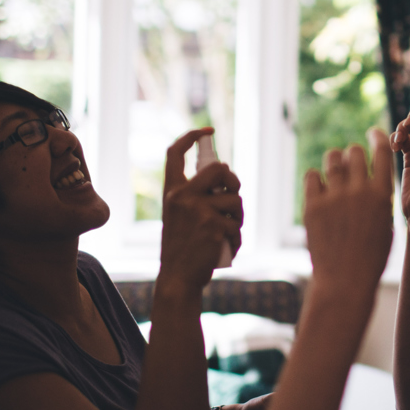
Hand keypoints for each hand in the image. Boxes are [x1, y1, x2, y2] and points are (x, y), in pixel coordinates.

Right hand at [158, 128, 243, 295]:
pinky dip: (236, 237)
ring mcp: (198, 210)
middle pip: (218, 169)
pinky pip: (237, 224)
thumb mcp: (179, 216)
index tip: (207, 131)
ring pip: (235, 199)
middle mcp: (182, 196)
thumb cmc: (182, 247)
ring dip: (238, 215)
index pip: (175, 153)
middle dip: (233, 180)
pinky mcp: (213, 226)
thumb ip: (195, 196)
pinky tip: (227, 247)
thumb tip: (226, 177)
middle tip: (233, 193)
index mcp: (171, 191)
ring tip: (228, 230)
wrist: (177, 278)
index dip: (191, 136)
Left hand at [303, 129, 393, 298]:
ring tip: (335, 172)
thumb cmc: (371, 257)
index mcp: (382, 194)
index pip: (381, 151)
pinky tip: (320, 187)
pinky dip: (316, 177)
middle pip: (354, 152)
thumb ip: (379, 197)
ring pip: (332, 159)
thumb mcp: (386, 224)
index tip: (373, 134)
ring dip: (335, 161)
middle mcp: (358, 191)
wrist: (345, 281)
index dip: (378, 138)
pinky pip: (312, 175)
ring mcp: (334, 197)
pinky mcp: (312, 206)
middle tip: (352, 165)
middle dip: (354, 155)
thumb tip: (370, 176)